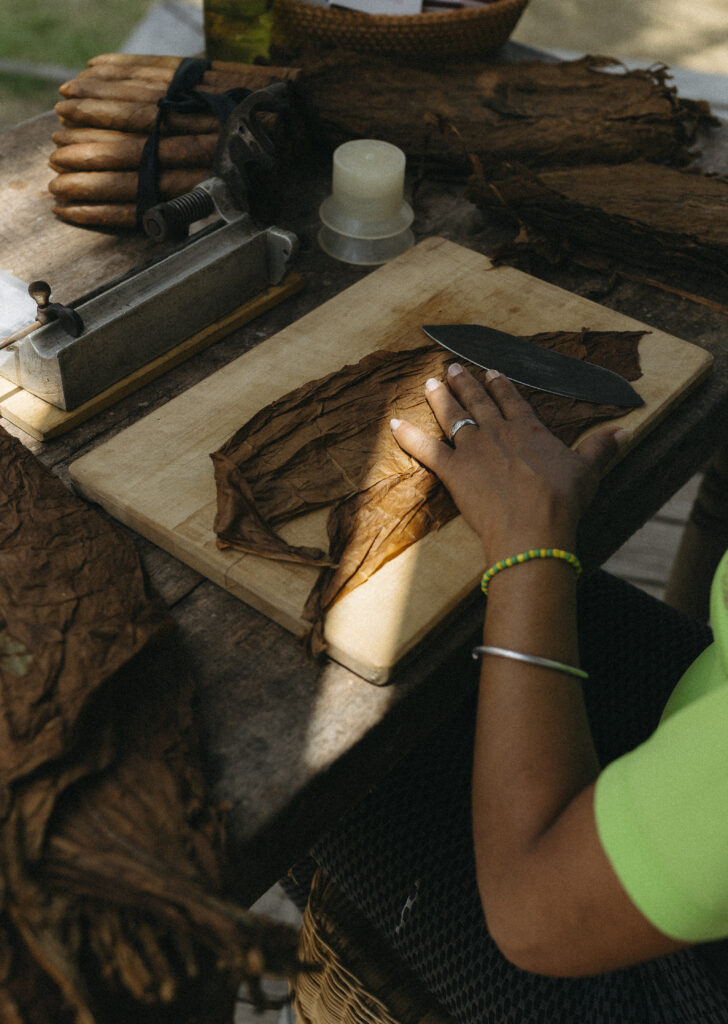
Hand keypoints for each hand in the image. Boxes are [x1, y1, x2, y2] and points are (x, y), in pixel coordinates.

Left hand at [390, 363, 627, 562]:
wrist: (534, 528)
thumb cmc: (562, 502)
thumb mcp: (588, 471)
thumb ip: (600, 448)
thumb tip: (624, 433)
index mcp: (529, 430)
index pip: (512, 400)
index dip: (500, 385)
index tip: (492, 372)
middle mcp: (498, 432)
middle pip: (478, 401)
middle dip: (464, 382)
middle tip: (451, 368)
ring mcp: (473, 449)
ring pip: (453, 416)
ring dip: (440, 398)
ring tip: (430, 383)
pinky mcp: (453, 470)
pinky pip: (425, 448)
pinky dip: (407, 435)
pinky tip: (393, 423)